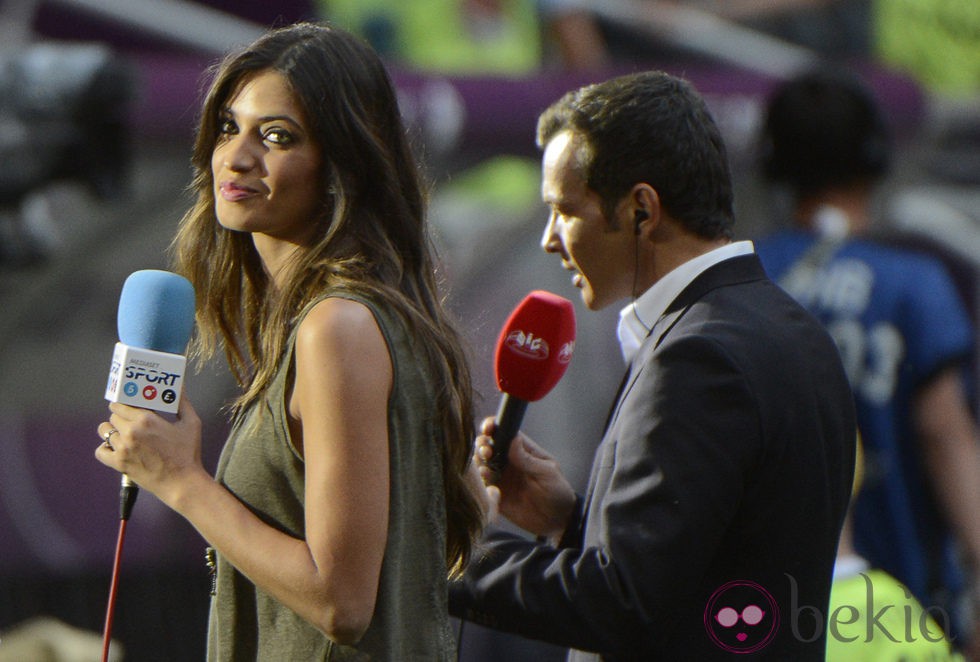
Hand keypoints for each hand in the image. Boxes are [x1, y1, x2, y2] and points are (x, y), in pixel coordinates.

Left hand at [95, 394, 206, 507]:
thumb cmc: (188, 453)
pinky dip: (105, 448)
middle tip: (132, 420)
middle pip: (113, 415)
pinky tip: (115, 447)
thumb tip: (178, 387)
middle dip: (121, 415)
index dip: (126, 403)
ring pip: (105, 430)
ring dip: (112, 430)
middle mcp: (131, 432)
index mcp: (146, 419)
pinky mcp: (119, 463)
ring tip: (124, 433)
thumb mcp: (191, 423)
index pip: (123, 403)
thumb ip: (182, 402)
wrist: (182, 482)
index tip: (131, 405)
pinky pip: (100, 451)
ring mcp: (122, 448)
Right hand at [474, 416, 575, 540]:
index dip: (493, 427)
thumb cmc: (558, 492)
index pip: (504, 432)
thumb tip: (513, 439)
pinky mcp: (495, 496)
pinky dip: (480, 484)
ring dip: (479, 464)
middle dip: (482, 445)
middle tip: (487, 453)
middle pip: (487, 446)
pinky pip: (482, 487)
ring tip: (486, 471)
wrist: (557, 520)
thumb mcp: (547, 473)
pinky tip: (487, 486)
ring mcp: (501, 478)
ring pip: (481, 465)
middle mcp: (508, 462)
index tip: (488, 428)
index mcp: (522, 451)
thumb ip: (528, 459)